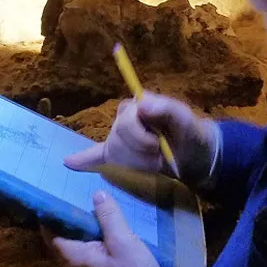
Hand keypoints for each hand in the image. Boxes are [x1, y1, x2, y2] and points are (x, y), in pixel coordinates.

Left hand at [44, 191, 165, 266]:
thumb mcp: (123, 240)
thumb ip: (108, 216)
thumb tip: (96, 195)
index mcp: (73, 259)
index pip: (50, 234)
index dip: (50, 216)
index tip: (56, 197)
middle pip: (61, 243)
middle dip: (66, 223)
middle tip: (76, 201)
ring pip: (74, 252)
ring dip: (79, 235)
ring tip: (91, 215)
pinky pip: (85, 261)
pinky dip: (89, 246)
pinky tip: (103, 237)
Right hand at [65, 93, 218, 185]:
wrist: (197, 156)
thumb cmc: (193, 135)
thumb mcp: (187, 121)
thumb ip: (168, 109)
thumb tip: (142, 104)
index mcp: (139, 106)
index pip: (126, 122)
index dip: (141, 138)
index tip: (158, 146)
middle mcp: (124, 119)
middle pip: (119, 138)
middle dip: (141, 151)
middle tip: (160, 154)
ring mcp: (119, 137)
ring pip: (115, 153)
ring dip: (136, 162)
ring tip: (154, 161)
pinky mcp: (118, 154)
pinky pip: (96, 154)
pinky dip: (83, 160)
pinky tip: (69, 162)